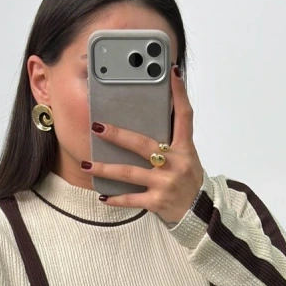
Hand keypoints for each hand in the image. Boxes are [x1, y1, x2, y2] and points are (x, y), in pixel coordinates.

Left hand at [84, 65, 203, 222]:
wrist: (199, 212)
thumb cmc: (188, 180)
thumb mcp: (187, 157)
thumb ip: (171, 139)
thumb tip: (154, 116)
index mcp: (184, 148)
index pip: (185, 115)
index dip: (180, 93)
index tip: (172, 73)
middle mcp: (175, 163)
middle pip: (143, 144)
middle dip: (118, 135)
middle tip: (97, 127)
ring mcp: (165, 183)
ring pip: (129, 172)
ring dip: (105, 168)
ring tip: (87, 164)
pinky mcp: (157, 201)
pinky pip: (131, 198)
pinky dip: (115, 198)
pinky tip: (102, 196)